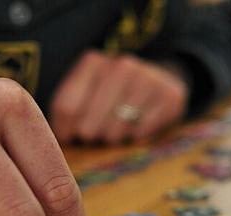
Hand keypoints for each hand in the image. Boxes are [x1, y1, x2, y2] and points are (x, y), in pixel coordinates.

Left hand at [50, 50, 187, 145]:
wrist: (158, 78)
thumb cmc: (110, 93)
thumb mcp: (85, 92)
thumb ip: (65, 111)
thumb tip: (59, 139)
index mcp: (93, 62)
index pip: (67, 106)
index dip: (64, 130)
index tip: (67, 139)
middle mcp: (122, 65)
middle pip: (90, 123)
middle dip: (89, 135)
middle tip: (93, 136)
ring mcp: (149, 79)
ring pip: (117, 129)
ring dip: (112, 137)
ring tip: (114, 131)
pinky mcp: (171, 96)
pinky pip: (143, 132)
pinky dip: (136, 136)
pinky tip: (135, 127)